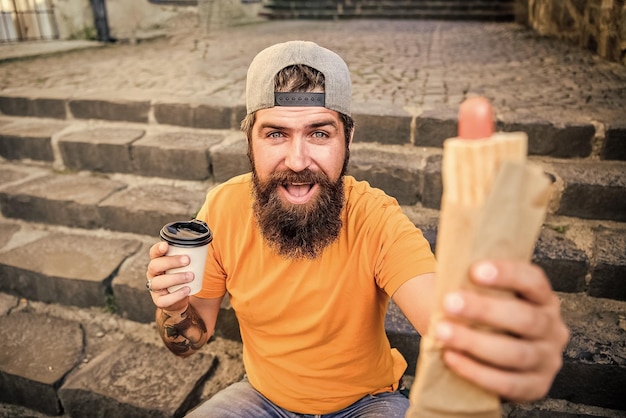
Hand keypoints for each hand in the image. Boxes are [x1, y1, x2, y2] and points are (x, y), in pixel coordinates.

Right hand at [146, 241, 193, 312]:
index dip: (157, 249)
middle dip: (171, 262)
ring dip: (175, 278)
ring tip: (191, 276)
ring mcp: (154, 288)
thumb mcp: (184, 265)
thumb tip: (204, 244)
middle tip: (187, 260)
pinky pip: (164, 299)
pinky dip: (176, 295)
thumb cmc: (182, 276)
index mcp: (158, 262)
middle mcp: (153, 274)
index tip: (166, 245)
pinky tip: (187, 289)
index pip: (153, 253)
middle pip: (155, 265)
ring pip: (158, 282)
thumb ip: (189, 255)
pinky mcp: (159, 301)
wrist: (180, 299)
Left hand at [434, 260, 569, 401]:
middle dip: (485, 310)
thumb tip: (450, 274)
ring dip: (476, 342)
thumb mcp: (489, 297)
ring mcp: (547, 360)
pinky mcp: (536, 388)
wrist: (490, 353)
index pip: (533, 281)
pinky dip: (476, 371)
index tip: (474, 270)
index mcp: (544, 299)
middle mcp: (553, 329)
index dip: (507, 274)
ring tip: (442, 332)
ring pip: (517, 353)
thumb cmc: (485, 317)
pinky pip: (508, 383)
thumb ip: (477, 287)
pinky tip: (451, 357)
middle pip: (526, 318)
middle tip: (449, 303)